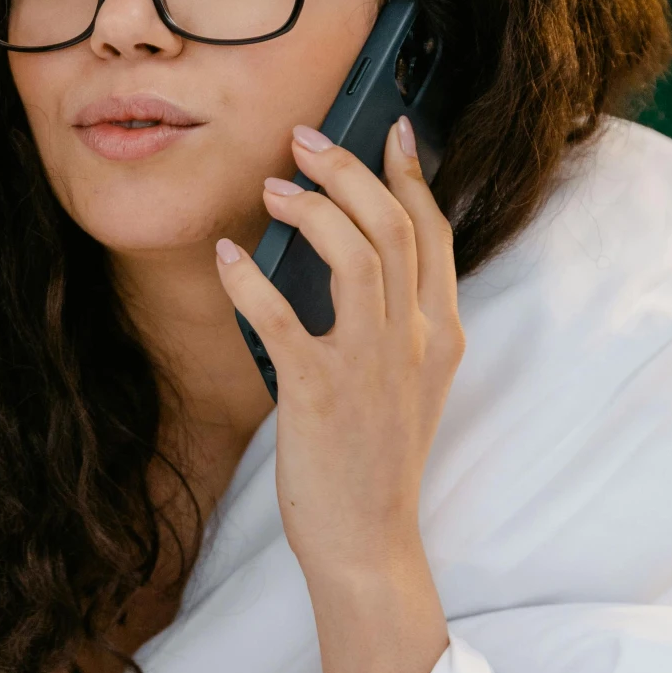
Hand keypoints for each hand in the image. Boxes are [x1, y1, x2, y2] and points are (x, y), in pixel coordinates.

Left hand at [216, 116, 462, 576]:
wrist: (368, 543)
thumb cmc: (377, 461)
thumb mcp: (412, 384)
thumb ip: (400, 322)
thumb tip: (356, 254)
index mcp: (443, 335)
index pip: (434, 233)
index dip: (409, 174)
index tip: (387, 129)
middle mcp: (417, 341)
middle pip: (393, 226)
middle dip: (348, 170)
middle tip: (304, 139)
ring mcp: (372, 365)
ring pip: (357, 254)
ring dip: (311, 208)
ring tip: (272, 188)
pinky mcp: (319, 392)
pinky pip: (281, 316)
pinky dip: (249, 278)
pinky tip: (228, 257)